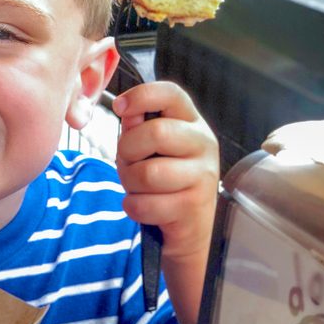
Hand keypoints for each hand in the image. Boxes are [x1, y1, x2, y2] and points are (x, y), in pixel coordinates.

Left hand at [113, 81, 218, 260]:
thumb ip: (138, 127)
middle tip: (129, 163)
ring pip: (147, 173)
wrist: (189, 229)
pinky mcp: (193, 207)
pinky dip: (134, 208)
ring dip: (130, 183)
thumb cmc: (164, 181)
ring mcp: (203, 176)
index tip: (119, 107)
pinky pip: (145, 204)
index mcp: (192, 123)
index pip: (171, 94)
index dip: (141, 95)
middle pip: (155, 133)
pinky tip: (146, 207)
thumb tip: (127, 110)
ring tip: (138, 188)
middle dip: (128, 151)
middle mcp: (204, 144)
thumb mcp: (149, 149)